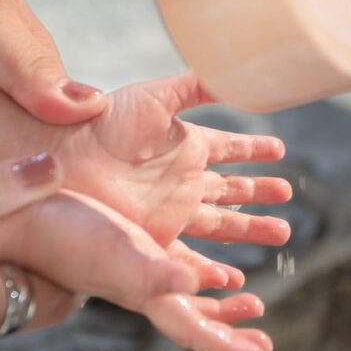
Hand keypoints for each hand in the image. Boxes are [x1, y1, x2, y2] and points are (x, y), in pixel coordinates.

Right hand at [0, 191, 272, 350]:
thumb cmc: (64, 240)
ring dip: (224, 298)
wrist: (24, 213)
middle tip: (264, 341)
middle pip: (197, 318)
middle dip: (231, 331)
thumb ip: (152, 272)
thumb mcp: (113, 254)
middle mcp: (147, 284)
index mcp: (147, 296)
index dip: (229, 345)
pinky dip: (202, 268)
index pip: (196, 331)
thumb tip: (193, 284)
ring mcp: (141, 261)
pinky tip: (216, 267)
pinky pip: (179, 257)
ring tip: (253, 302)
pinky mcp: (136, 237)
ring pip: (192, 288)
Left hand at [52, 72, 292, 247]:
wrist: (63, 156)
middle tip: (288, 196)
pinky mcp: (156, 239)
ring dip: (251, 228)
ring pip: (222, 223)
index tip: (280, 150)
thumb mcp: (157, 96)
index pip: (230, 147)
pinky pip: (192, 258)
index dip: (254, 149)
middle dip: (260, 193)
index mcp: (187, 144)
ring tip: (282, 232)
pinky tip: (235, 277)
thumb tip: (234, 72)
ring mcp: (170, 211)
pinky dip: (215, 268)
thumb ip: (197, 86)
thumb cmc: (104, 121)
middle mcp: (182, 179)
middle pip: (232, 189)